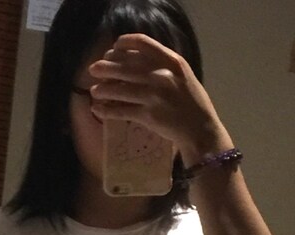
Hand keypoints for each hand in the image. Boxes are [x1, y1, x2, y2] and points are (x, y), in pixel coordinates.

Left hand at [88, 34, 230, 164]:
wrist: (200, 130)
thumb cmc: (192, 103)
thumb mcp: (182, 75)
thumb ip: (164, 64)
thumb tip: (136, 59)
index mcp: (172, 61)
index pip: (143, 43)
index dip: (124, 43)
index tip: (114, 48)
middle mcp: (162, 75)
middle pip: (126, 66)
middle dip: (106, 66)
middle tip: (95, 69)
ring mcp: (154, 96)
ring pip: (120, 89)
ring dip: (103, 89)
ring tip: (94, 90)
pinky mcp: (148, 115)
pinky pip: (122, 110)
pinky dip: (107, 110)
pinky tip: (98, 109)